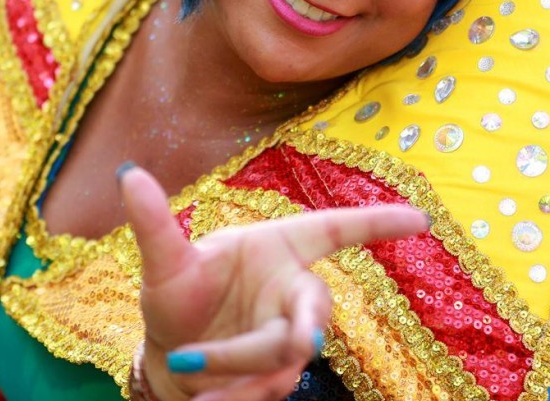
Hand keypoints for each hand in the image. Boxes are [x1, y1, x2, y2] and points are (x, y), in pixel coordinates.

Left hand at [120, 164, 427, 400]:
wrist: (171, 356)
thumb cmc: (178, 295)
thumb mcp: (164, 263)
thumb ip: (154, 224)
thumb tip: (127, 172)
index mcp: (279, 247)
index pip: (337, 230)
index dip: (379, 224)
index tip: (422, 218)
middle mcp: (293, 290)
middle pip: (314, 308)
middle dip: (305, 326)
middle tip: (299, 341)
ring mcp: (290, 335)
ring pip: (285, 354)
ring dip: (240, 364)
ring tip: (190, 365)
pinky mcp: (278, 376)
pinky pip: (268, 386)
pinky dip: (235, 394)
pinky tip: (204, 399)